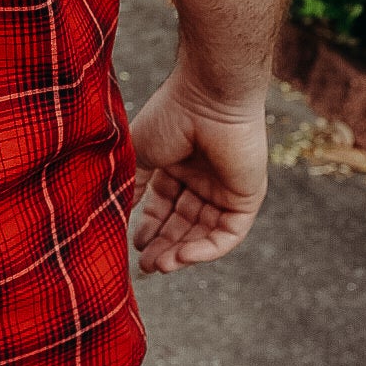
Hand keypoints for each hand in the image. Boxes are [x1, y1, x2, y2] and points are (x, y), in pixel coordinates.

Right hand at [130, 70, 268, 274]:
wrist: (208, 97)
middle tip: (146, 267)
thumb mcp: (140, 153)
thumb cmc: (171, 115)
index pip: (163, 206)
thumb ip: (133, 184)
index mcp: (177, 165)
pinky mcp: (246, 198)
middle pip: (182, 223)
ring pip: (203, 233)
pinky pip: (228, 234)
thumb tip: (118, 213)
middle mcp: (202, 178)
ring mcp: (225, 189)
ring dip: (182, 253)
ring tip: (160, 266)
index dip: (149, 228)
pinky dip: (206, 249)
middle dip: (164, 246)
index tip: (133, 246)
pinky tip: (183, 256)